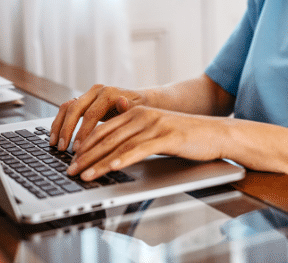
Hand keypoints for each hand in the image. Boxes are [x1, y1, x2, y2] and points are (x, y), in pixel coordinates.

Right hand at [49, 84, 146, 151]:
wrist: (140, 101)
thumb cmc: (140, 109)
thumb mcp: (137, 111)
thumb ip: (128, 109)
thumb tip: (122, 102)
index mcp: (109, 93)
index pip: (91, 113)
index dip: (82, 132)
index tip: (78, 149)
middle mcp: (96, 91)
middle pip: (75, 108)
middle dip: (67, 130)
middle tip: (63, 149)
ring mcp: (88, 94)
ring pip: (66, 107)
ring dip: (58, 127)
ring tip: (55, 146)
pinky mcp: (83, 100)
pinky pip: (66, 110)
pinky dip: (59, 124)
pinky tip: (55, 139)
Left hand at [66, 107, 228, 180]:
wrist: (216, 133)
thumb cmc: (185, 136)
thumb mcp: (154, 132)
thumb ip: (134, 136)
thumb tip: (111, 152)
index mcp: (136, 112)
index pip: (103, 128)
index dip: (85, 145)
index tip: (72, 160)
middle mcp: (142, 115)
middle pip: (106, 137)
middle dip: (86, 156)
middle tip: (70, 171)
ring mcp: (154, 125)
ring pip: (119, 145)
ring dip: (98, 162)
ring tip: (84, 175)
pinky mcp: (166, 137)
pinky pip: (139, 150)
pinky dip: (122, 160)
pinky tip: (111, 169)